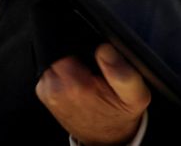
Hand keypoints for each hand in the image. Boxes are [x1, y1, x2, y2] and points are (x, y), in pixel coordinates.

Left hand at [36, 43, 150, 145]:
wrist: (106, 138)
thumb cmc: (119, 115)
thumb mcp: (135, 96)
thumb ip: (124, 73)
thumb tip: (105, 50)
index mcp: (76, 86)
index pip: (64, 46)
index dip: (79, 44)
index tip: (93, 60)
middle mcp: (56, 89)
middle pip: (56, 51)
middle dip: (73, 55)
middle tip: (91, 71)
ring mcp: (48, 92)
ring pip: (52, 59)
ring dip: (67, 65)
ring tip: (85, 78)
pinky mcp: (45, 93)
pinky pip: (49, 70)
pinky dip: (61, 73)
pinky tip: (76, 83)